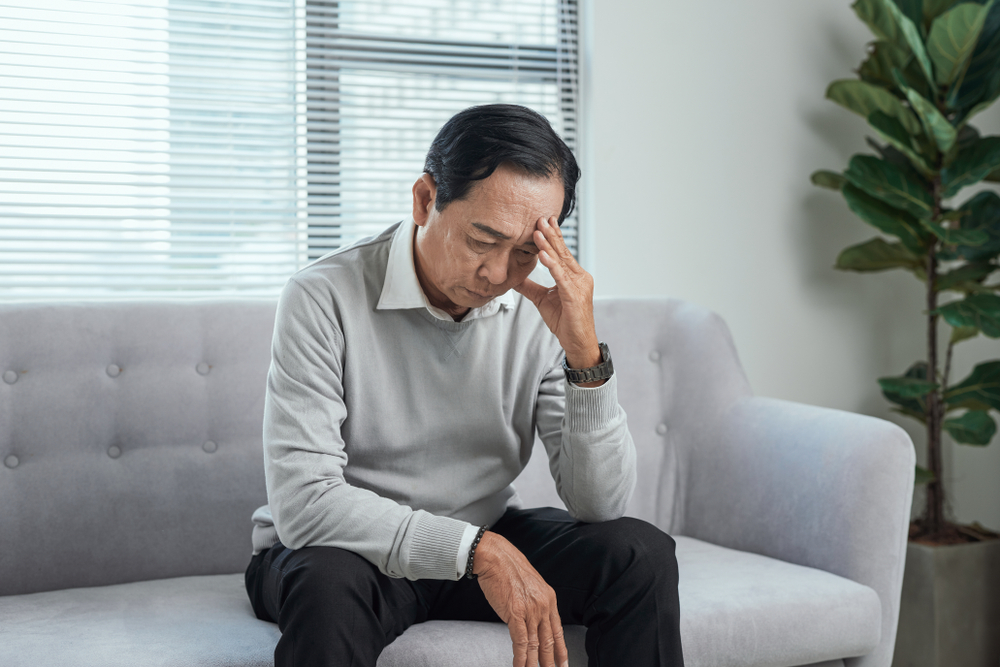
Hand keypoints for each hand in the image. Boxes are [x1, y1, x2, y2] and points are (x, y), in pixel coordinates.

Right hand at [474, 532, 568, 666]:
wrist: (495, 557)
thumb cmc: (508, 567)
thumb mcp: (530, 584)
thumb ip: (533, 602)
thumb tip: (531, 617)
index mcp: (549, 598)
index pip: (557, 630)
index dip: (561, 649)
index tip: (563, 663)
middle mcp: (543, 606)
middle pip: (549, 641)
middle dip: (550, 661)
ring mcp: (530, 611)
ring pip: (536, 645)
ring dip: (535, 664)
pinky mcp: (515, 614)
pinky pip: (521, 642)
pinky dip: (521, 658)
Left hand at [514, 216, 601, 373]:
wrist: (577, 342)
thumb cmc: (565, 321)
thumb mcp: (543, 299)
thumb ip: (530, 286)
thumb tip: (514, 277)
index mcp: (574, 276)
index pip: (562, 253)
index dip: (553, 237)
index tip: (544, 222)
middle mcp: (580, 277)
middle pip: (563, 252)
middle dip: (551, 234)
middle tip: (541, 218)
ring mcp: (579, 286)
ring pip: (561, 261)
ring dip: (549, 245)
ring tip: (538, 231)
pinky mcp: (575, 296)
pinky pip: (561, 277)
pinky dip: (551, 265)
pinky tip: (543, 254)